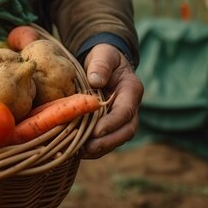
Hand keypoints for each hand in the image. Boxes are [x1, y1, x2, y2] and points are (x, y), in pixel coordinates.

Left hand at [81, 44, 143, 158]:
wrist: (103, 63)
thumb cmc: (103, 57)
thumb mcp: (103, 54)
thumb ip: (101, 64)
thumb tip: (96, 80)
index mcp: (131, 90)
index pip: (126, 111)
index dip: (112, 123)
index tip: (96, 131)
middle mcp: (130, 107)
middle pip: (126, 131)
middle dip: (108, 142)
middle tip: (88, 148)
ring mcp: (121, 118)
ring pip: (116, 139)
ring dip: (100, 149)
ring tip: (80, 153)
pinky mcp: (110, 124)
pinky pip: (105, 140)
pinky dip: (93, 148)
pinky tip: (77, 151)